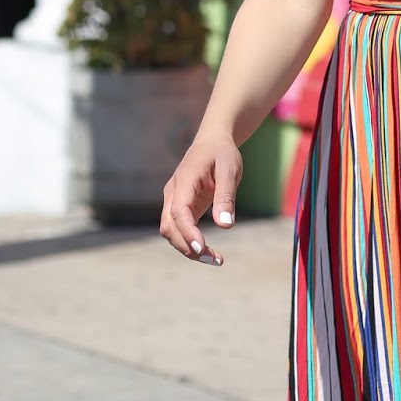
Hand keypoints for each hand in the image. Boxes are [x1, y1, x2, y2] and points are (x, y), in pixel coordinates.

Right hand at [160, 130, 242, 266]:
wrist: (213, 140)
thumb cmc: (222, 153)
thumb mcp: (230, 170)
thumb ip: (226, 197)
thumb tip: (225, 226)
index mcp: (184, 180)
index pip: (178, 211)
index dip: (187, 232)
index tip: (201, 248)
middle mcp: (173, 192)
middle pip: (170, 227)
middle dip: (188, 246)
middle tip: (215, 260)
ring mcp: (174, 200)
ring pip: (172, 231)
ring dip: (189, 248)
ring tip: (216, 260)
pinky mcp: (181, 207)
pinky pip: (180, 228)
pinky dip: (191, 242)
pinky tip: (208, 252)